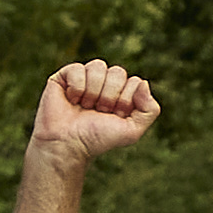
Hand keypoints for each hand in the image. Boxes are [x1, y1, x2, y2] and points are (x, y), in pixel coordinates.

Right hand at [30, 60, 158, 161]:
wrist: (68, 146)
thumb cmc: (97, 140)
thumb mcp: (132, 131)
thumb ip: (150, 110)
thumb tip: (143, 83)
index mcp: (121, 93)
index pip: (134, 81)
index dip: (125, 100)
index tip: (114, 116)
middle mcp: (103, 84)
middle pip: (118, 72)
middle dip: (110, 95)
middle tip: (99, 112)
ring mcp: (83, 79)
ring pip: (98, 66)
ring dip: (93, 91)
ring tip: (85, 107)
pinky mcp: (63, 78)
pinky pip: (77, 68)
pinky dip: (77, 87)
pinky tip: (72, 100)